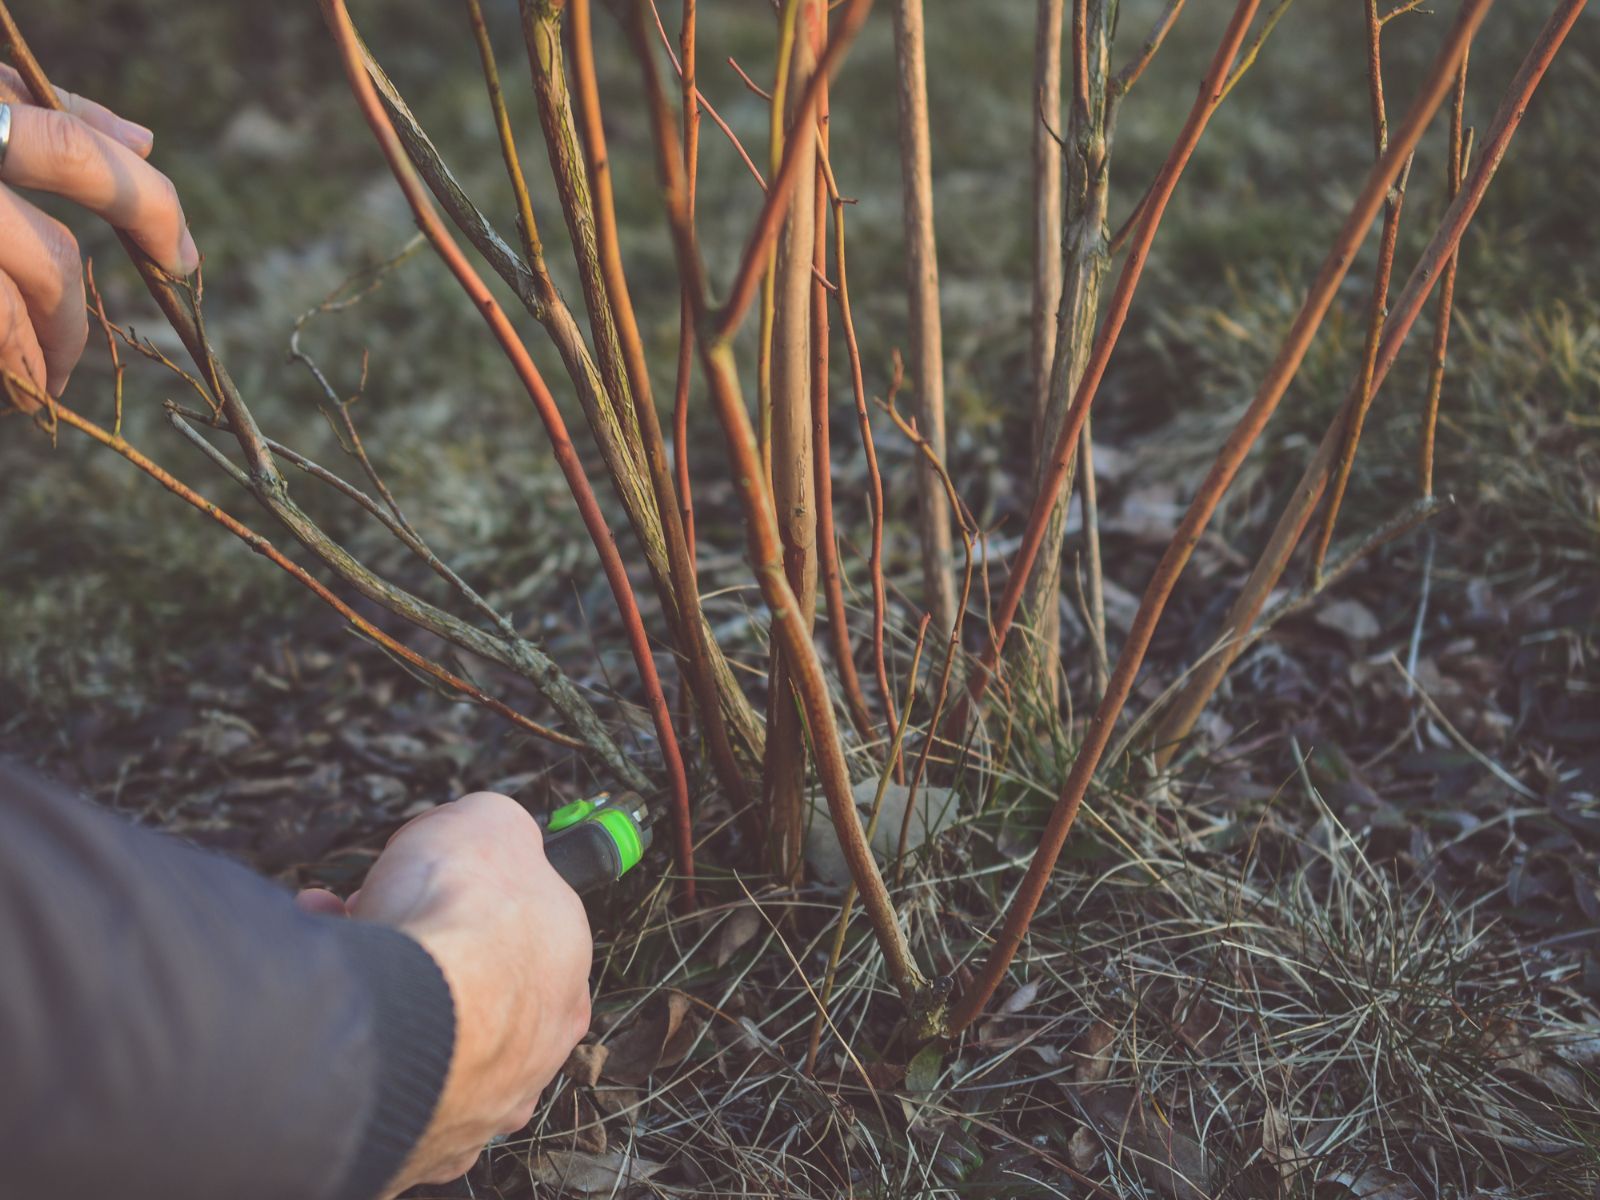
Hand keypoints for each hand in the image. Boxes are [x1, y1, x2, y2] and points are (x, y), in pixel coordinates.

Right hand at [0, 65, 197, 399]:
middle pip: (50, 267)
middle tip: (68, 365)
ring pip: (4, 318)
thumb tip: (142, 139)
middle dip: (71, 328)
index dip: (154, 213)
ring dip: (29, 366)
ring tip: (28, 390)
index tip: (183, 262)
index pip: (84, 159)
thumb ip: (44, 108)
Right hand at [298, 792, 592, 1194]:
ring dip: (372, 986)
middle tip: (362, 913)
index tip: (413, 877)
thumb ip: (496, 828)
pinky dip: (345, 1048)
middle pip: (464, 981)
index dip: (457, 892)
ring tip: (326, 946)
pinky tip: (320, 1008)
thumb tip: (486, 830)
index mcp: (565, 967)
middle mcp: (536, 1043)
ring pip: (421, 1034)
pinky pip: (381, 1089)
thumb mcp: (488, 821)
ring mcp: (482, 1102)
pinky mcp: (423, 1144)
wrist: (403, 1013)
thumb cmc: (456, 914)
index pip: (514, 925)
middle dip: (409, 939)